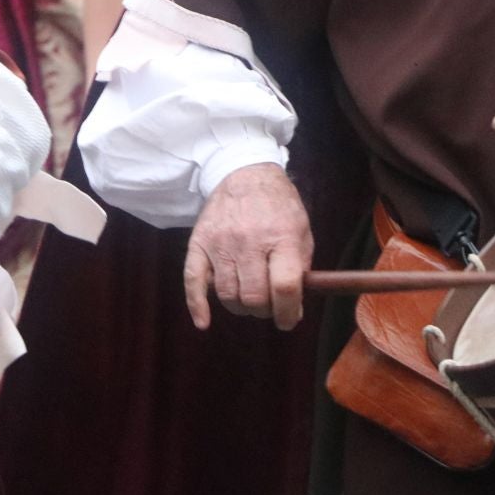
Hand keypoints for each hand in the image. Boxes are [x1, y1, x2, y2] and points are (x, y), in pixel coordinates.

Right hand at [184, 162, 312, 331]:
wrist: (244, 172)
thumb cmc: (278, 206)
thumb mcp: (301, 232)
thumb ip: (300, 270)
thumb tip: (293, 310)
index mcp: (281, 237)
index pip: (284, 287)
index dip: (288, 313)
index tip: (288, 320)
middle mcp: (248, 241)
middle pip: (254, 297)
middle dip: (264, 311)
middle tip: (268, 306)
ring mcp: (220, 242)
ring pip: (227, 295)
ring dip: (240, 307)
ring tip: (248, 300)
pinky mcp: (199, 242)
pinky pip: (193, 280)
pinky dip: (197, 305)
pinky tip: (204, 322)